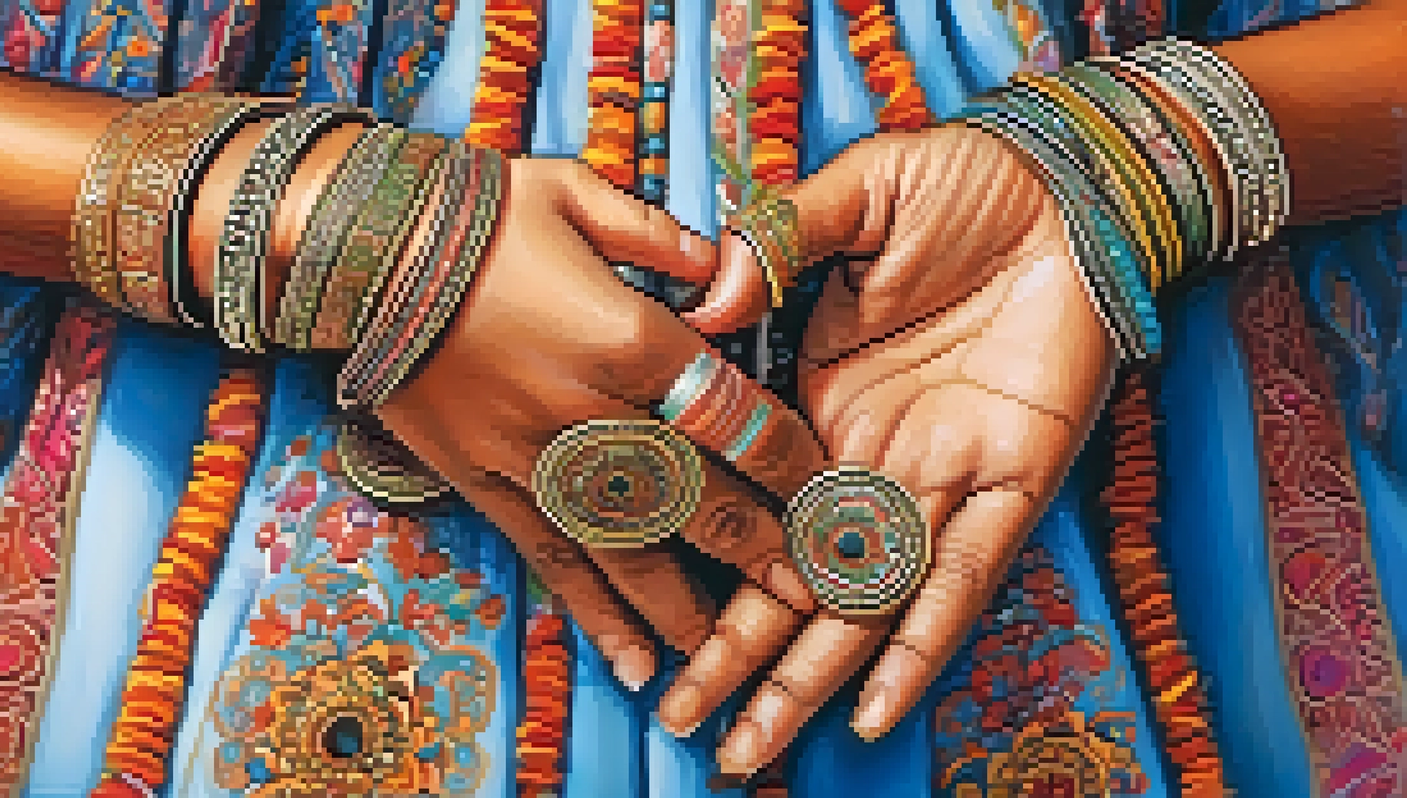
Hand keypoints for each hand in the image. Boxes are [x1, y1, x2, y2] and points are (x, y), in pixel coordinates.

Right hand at [375, 158, 827, 688]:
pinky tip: (631, 661)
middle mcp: (591, 412)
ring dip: (684, 605)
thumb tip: (724, 270)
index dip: (786, 461)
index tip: (826, 495)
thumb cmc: (475, 211)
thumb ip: (661, 238)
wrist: (359, 247)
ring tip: (728, 654)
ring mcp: (535, 457)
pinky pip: (550, 558)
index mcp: (627, 337)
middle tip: (810, 592)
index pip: (733, 414)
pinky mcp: (484, 481)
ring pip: (629, 549)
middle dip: (758, 549)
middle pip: (695, 496)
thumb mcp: (577, 193)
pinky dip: (593, 613)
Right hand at [658, 124, 1117, 773]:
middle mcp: (873, 456)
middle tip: (688, 726)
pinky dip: (922, 639)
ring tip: (753, 743)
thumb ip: (781, 239)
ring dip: (812, 674)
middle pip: (797, 580)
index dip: (704, 566)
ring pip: (867, 598)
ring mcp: (943, 476)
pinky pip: (968, 575)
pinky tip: (880, 704)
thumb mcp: (853, 197)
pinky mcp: (1018, 477)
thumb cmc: (958, 184)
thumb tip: (710, 300)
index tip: (652, 624)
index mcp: (820, 403)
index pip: (750, 507)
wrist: (1069, 177)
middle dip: (741, 657)